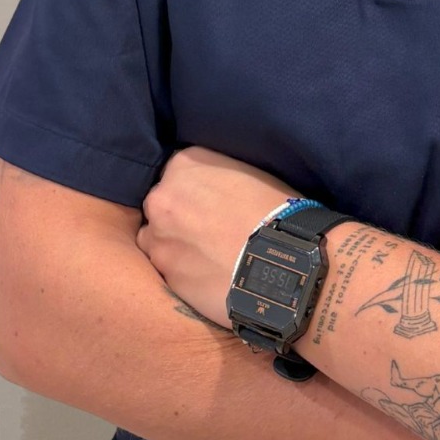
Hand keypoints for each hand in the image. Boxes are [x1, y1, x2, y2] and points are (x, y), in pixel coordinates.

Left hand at [137, 147, 295, 326]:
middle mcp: (162, 198)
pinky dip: (182, 270)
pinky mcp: (164, 276)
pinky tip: (207, 273)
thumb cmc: (275, 210)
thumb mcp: (249, 171)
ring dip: (174, 244)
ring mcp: (158, 239)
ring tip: (206, 254)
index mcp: (184, 163)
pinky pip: (167, 269)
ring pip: (156, 238)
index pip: (178, 169)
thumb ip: (216, 173)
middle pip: (161, 204)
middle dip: (178, 215)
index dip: (195, 186)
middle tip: (208, 228)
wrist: (283, 261)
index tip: (212, 199)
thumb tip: (214, 187)